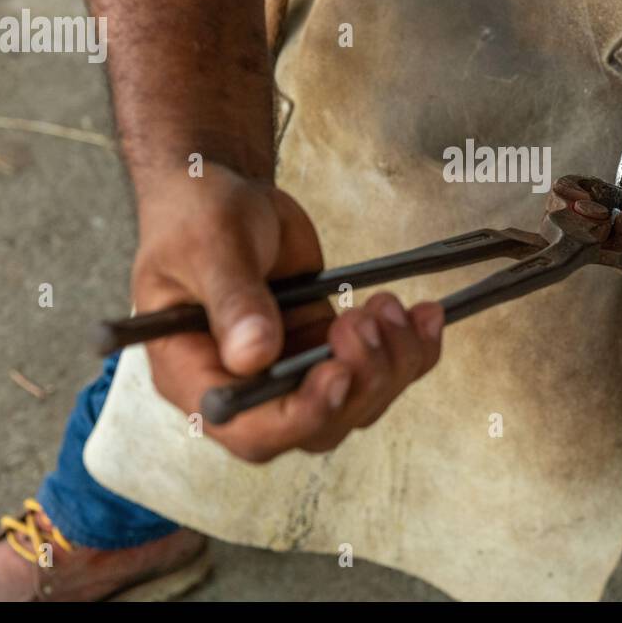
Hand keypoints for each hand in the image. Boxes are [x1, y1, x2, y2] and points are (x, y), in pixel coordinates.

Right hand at [131, 161, 443, 460]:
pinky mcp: (328, 348)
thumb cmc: (196, 218)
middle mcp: (247, 386)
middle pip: (318, 426)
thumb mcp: (209, 247)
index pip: (251, 429)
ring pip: (359, 402)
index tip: (338, 374)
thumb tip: (254, 354)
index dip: (302, 416)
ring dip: (391, 360)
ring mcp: (293, 370)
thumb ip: (233, 299)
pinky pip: (382, 368)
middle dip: (359, 380)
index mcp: (196, 376)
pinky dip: (413, 347)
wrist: (225, 193)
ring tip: (386, 305)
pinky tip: (425, 316)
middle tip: (363, 320)